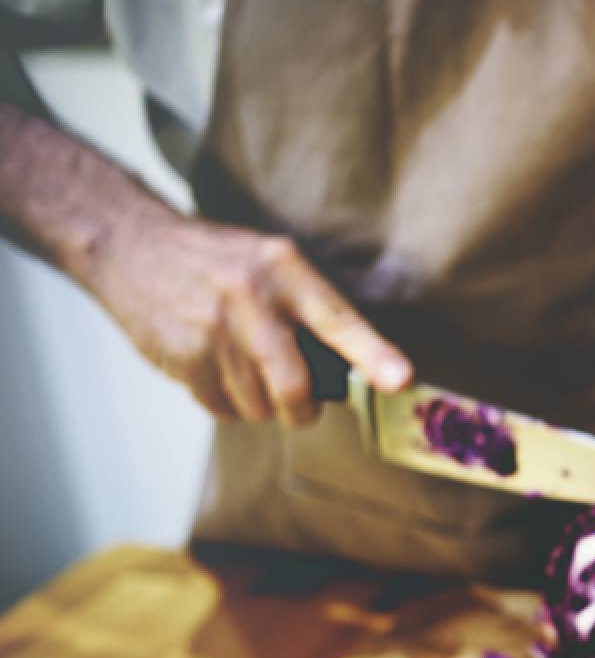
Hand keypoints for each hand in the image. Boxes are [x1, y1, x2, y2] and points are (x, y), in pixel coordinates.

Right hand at [78, 208, 409, 424]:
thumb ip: (309, 308)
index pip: (338, 320)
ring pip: (258, 406)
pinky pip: (223, 410)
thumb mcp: (271, 261)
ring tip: (248, 371)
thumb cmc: (219, 262)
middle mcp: (251, 301)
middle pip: (294, 387)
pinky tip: (218, 371)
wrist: (131, 246)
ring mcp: (213, 332)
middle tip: (302, 406)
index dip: (372, 354)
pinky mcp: (183, 357)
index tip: (401, 380)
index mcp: (285, 271)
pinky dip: (229, 404)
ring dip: (261, 405)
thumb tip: (351, 370)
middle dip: (303, 410)